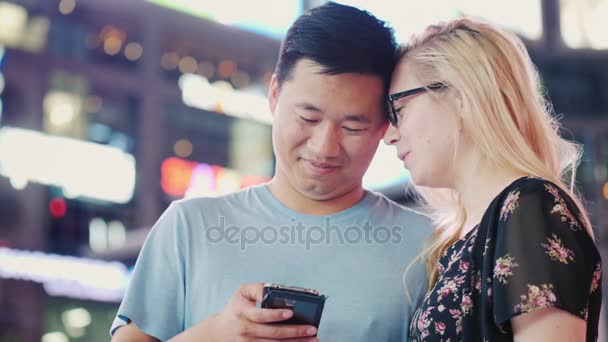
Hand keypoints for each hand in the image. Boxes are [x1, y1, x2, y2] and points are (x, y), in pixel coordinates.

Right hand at [172, 283, 318, 341]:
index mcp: (243, 312)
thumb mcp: (241, 292)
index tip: (290, 312)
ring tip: (312, 339)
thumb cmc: (235, 308)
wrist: (219, 332)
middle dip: (295, 331)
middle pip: (273, 333)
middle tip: (311, 329)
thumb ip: (258, 288)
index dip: (276, 315)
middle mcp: (247, 330)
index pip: (261, 315)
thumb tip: (274, 289)